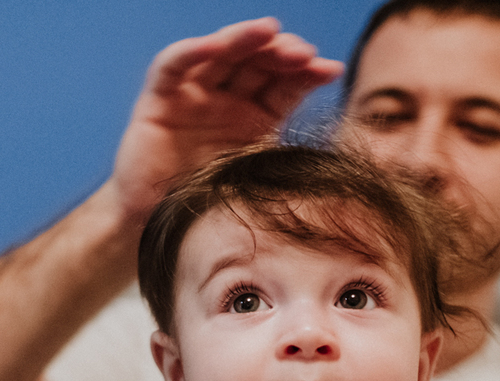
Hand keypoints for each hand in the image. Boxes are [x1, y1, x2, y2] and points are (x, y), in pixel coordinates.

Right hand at [110, 17, 341, 218]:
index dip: (307, 73)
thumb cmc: (209, 211)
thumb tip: (341, 162)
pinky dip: (191, 52)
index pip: (285, 84)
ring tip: (268, 32)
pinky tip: (214, 45)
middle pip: (257, 62)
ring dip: (243, 39)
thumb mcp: (255, 181)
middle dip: (280, 53)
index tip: (332, 70)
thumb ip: (287, 161)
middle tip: (302, 54)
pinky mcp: (158, 100)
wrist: (158, 229)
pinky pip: (172, 66)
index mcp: (256, 118)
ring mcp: (193, 96)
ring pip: (220, 54)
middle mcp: (226, 101)